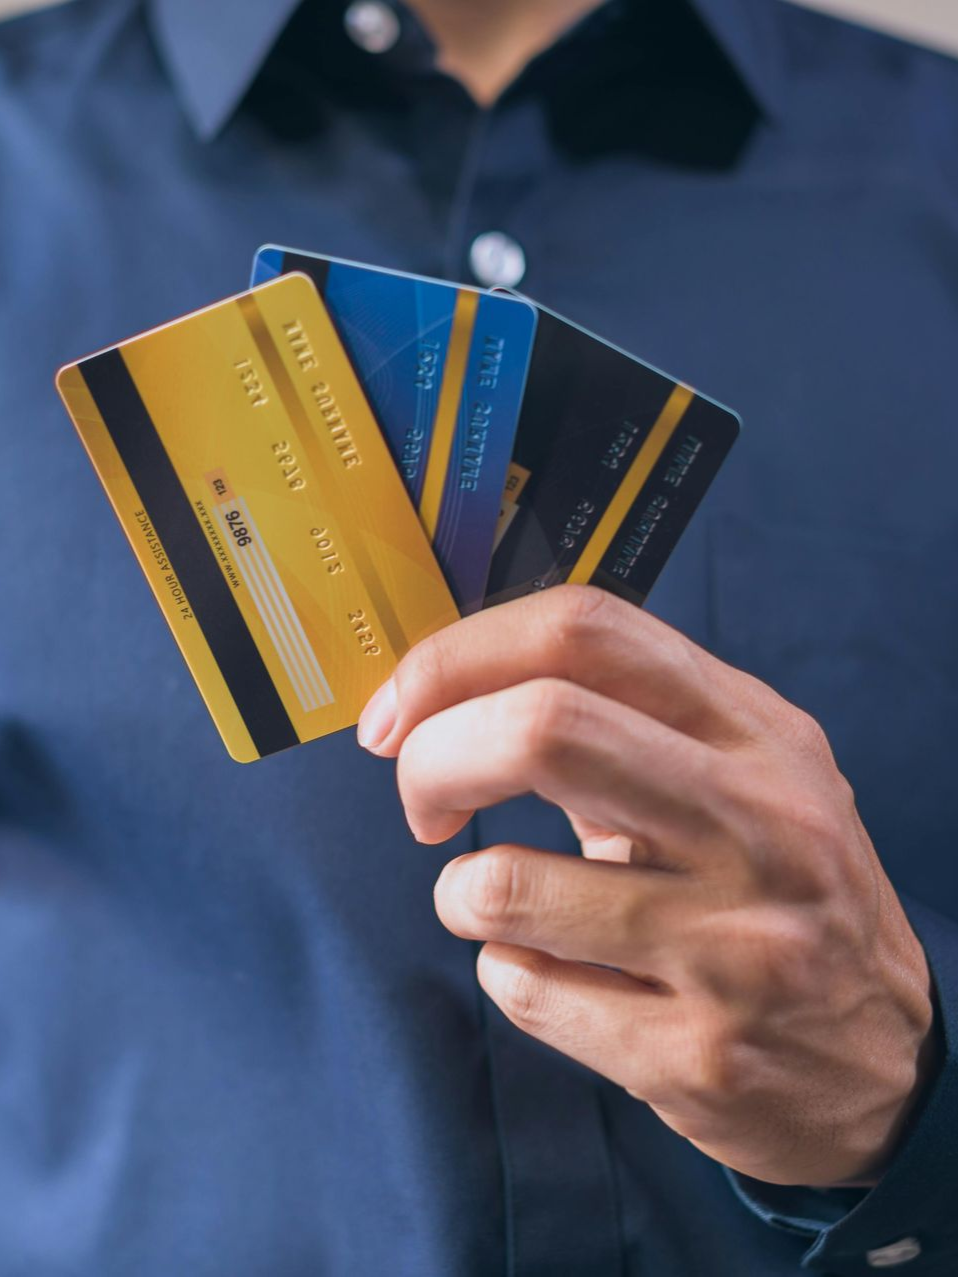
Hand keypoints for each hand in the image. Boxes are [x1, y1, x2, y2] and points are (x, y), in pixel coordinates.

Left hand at [357, 586, 935, 1186]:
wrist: (885, 1060)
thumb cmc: (789, 893)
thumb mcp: (749, 774)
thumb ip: (629, 719)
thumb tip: (459, 690)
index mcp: (756, 734)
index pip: (587, 633)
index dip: (460, 656)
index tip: (402, 706)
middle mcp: (756, 825)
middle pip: (542, 729)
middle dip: (434, 758)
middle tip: (423, 799)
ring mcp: (732, 946)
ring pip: (506, 885)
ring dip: (463, 890)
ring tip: (497, 900)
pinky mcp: (695, 1055)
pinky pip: (523, 992)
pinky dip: (504, 971)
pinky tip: (554, 972)